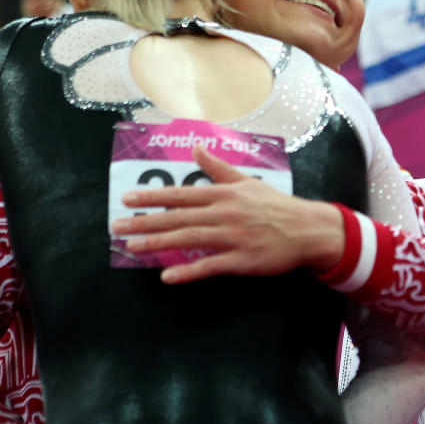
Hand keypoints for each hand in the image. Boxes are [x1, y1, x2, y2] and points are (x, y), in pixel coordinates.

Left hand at [111, 146, 343, 283]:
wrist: (307, 229)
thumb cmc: (275, 206)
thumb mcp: (247, 181)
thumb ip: (218, 168)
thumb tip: (195, 147)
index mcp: (224, 194)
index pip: (181, 195)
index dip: (152, 197)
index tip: (127, 200)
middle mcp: (225, 213)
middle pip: (178, 217)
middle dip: (145, 221)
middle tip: (117, 227)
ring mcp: (233, 237)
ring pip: (190, 239)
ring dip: (159, 243)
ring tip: (133, 247)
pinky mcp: (242, 260)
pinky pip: (211, 266)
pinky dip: (189, 271)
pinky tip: (168, 276)